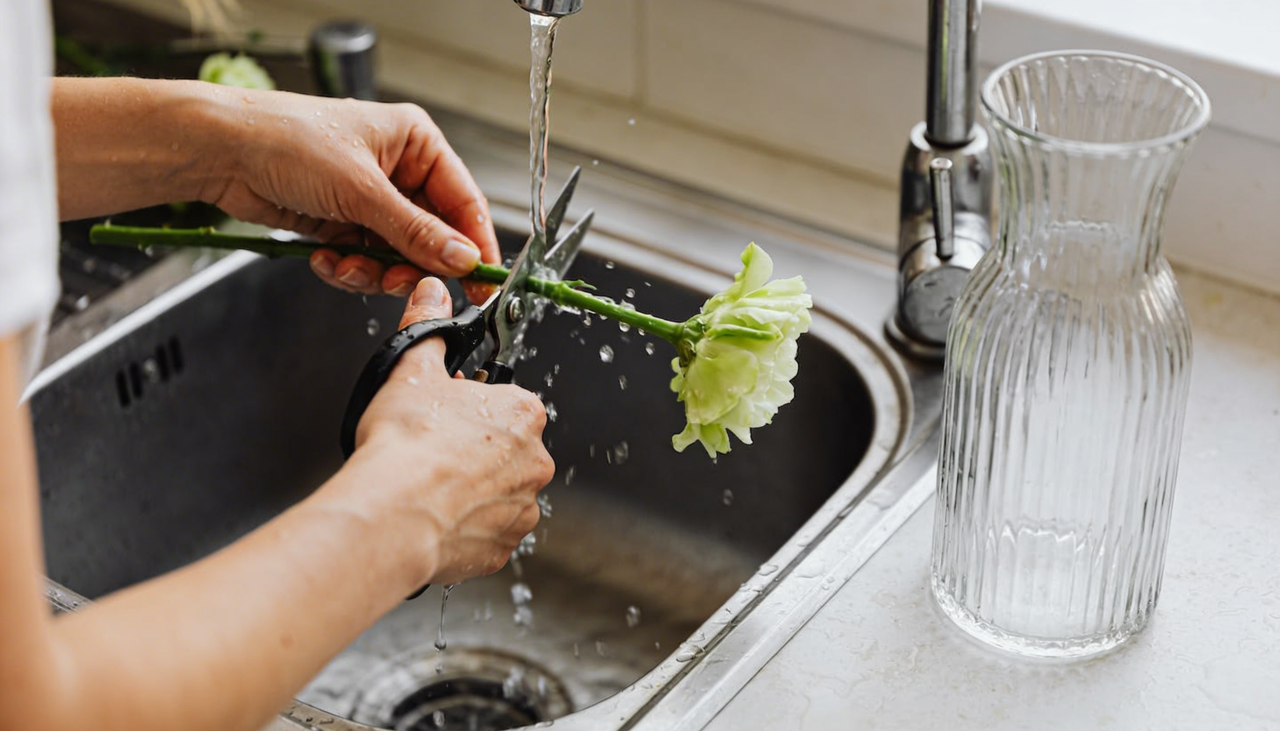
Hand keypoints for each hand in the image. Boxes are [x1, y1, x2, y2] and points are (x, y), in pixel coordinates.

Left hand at [203, 89, 499, 302]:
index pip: (464, 202)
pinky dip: (349, 269)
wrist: (222, 151)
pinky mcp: (345, 224)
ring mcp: (371, 200)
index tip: (483, 283)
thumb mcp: (361, 190)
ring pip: (398, 256)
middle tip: (399, 282)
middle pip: (433, 237)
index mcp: (416, 144)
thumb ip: (416, 232)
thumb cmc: (287, 140)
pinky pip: (366, 261)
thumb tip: (462, 259)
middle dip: (412, 265)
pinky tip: (325, 259)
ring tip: (348, 268)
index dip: (475, 245)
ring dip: (375, 272)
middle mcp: (399, 171)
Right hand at [322, 278, 552, 587]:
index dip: (471, 410)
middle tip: (432, 455)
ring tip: (428, 490)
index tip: (445, 418)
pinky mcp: (503, 549)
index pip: (507, 405)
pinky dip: (464, 530)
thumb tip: (431, 294)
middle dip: (474, 454)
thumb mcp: (412, 371)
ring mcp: (522, 509)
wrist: (392, 515)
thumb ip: (428, 328)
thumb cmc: (405, 444)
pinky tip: (433, 520)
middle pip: (506, 452)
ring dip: (471, 493)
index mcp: (524, 413)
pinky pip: (486, 535)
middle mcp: (535, 462)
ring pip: (498, 495)